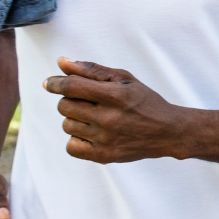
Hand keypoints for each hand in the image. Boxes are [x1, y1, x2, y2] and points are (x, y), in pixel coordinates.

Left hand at [42, 57, 184, 163]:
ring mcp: (105, 139)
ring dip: (75, 119)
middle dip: (70, 100)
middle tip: (86, 102)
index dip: (55, 83)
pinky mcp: (104, 156)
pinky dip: (76, 139)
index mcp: (115, 95)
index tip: (50, 83)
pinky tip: (90, 133)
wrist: (168, 132)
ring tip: (93, 118)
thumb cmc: (145, 101)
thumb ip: (92, 70)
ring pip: (67, 125)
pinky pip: (71, 147)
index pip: (71, 87)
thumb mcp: (124, 79)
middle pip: (65, 106)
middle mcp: (109, 118)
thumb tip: (62, 62)